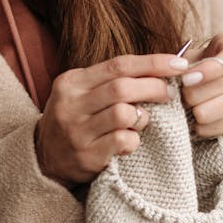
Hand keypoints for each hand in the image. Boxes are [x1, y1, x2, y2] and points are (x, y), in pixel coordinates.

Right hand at [35, 52, 188, 185]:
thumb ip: (112, 80)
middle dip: (154, 88)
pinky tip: (131, 142)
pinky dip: (135, 140)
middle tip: (169, 93)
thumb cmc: (75, 120)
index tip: (178, 64)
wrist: (44, 159)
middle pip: (122, 88)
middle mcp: (71, 104)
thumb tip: (160, 69)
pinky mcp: (87, 156)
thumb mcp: (82, 93)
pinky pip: (123, 141)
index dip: (153, 63)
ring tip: (143, 121)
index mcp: (72, 82)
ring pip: (123, 114)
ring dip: (143, 117)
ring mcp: (77, 131)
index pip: (118, 64)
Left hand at [179, 35, 222, 138]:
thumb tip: (170, 75)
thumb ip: (188, 59)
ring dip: (192, 111)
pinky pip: (209, 130)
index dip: (199, 74)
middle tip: (186, 92)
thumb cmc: (221, 62)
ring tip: (194, 104)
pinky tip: (203, 114)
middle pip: (201, 94)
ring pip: (204, 115)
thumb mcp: (207, 50)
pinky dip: (200, 125)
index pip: (217, 66)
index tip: (185, 80)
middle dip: (186, 94)